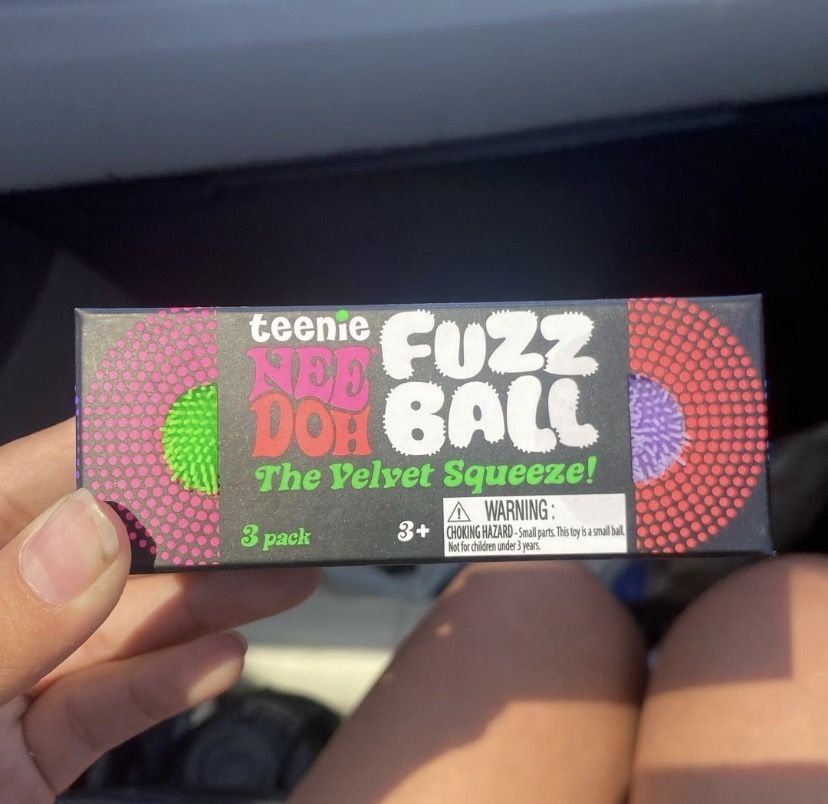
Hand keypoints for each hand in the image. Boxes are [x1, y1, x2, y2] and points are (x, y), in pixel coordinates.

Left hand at [0, 420, 318, 800]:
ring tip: (282, 580)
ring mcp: (5, 689)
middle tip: (264, 513)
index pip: (20, 490)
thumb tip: (89, 533)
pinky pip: (110, 705)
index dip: (105, 451)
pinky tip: (225, 658)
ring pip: (116, 630)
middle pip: (91, 556)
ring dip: (204, 605)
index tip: (189, 428)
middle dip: (185, 533)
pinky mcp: (35, 753)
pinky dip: (171, 683)